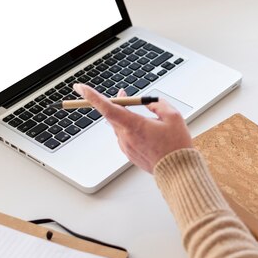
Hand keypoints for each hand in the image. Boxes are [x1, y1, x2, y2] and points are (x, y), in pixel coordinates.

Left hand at [73, 84, 192, 172]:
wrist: (177, 170)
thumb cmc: (176, 146)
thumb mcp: (173, 116)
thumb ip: (158, 104)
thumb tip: (148, 102)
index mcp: (134, 125)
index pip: (107, 107)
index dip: (91, 96)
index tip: (81, 87)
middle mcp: (126, 137)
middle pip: (111, 114)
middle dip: (116, 102)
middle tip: (122, 92)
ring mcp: (126, 147)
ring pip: (119, 125)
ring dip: (125, 116)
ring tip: (141, 113)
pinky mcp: (129, 154)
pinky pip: (125, 136)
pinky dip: (130, 128)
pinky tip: (144, 129)